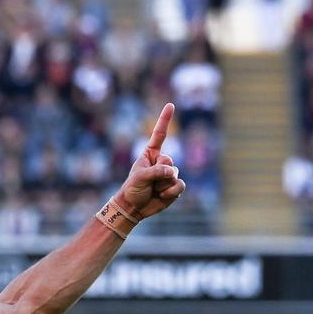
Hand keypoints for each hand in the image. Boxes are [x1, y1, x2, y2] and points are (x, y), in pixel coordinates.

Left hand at [115, 103, 186, 219]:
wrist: (133, 208)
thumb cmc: (132, 189)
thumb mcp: (139, 177)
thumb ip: (155, 171)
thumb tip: (172, 172)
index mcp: (151, 154)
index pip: (160, 135)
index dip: (165, 120)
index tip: (170, 105)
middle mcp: (161, 162)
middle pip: (169, 161)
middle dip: (159, 172)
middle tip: (149, 182)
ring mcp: (169, 174)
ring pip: (175, 175)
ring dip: (163, 185)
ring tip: (153, 190)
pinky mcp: (175, 187)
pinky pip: (180, 186)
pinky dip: (171, 192)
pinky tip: (162, 196)